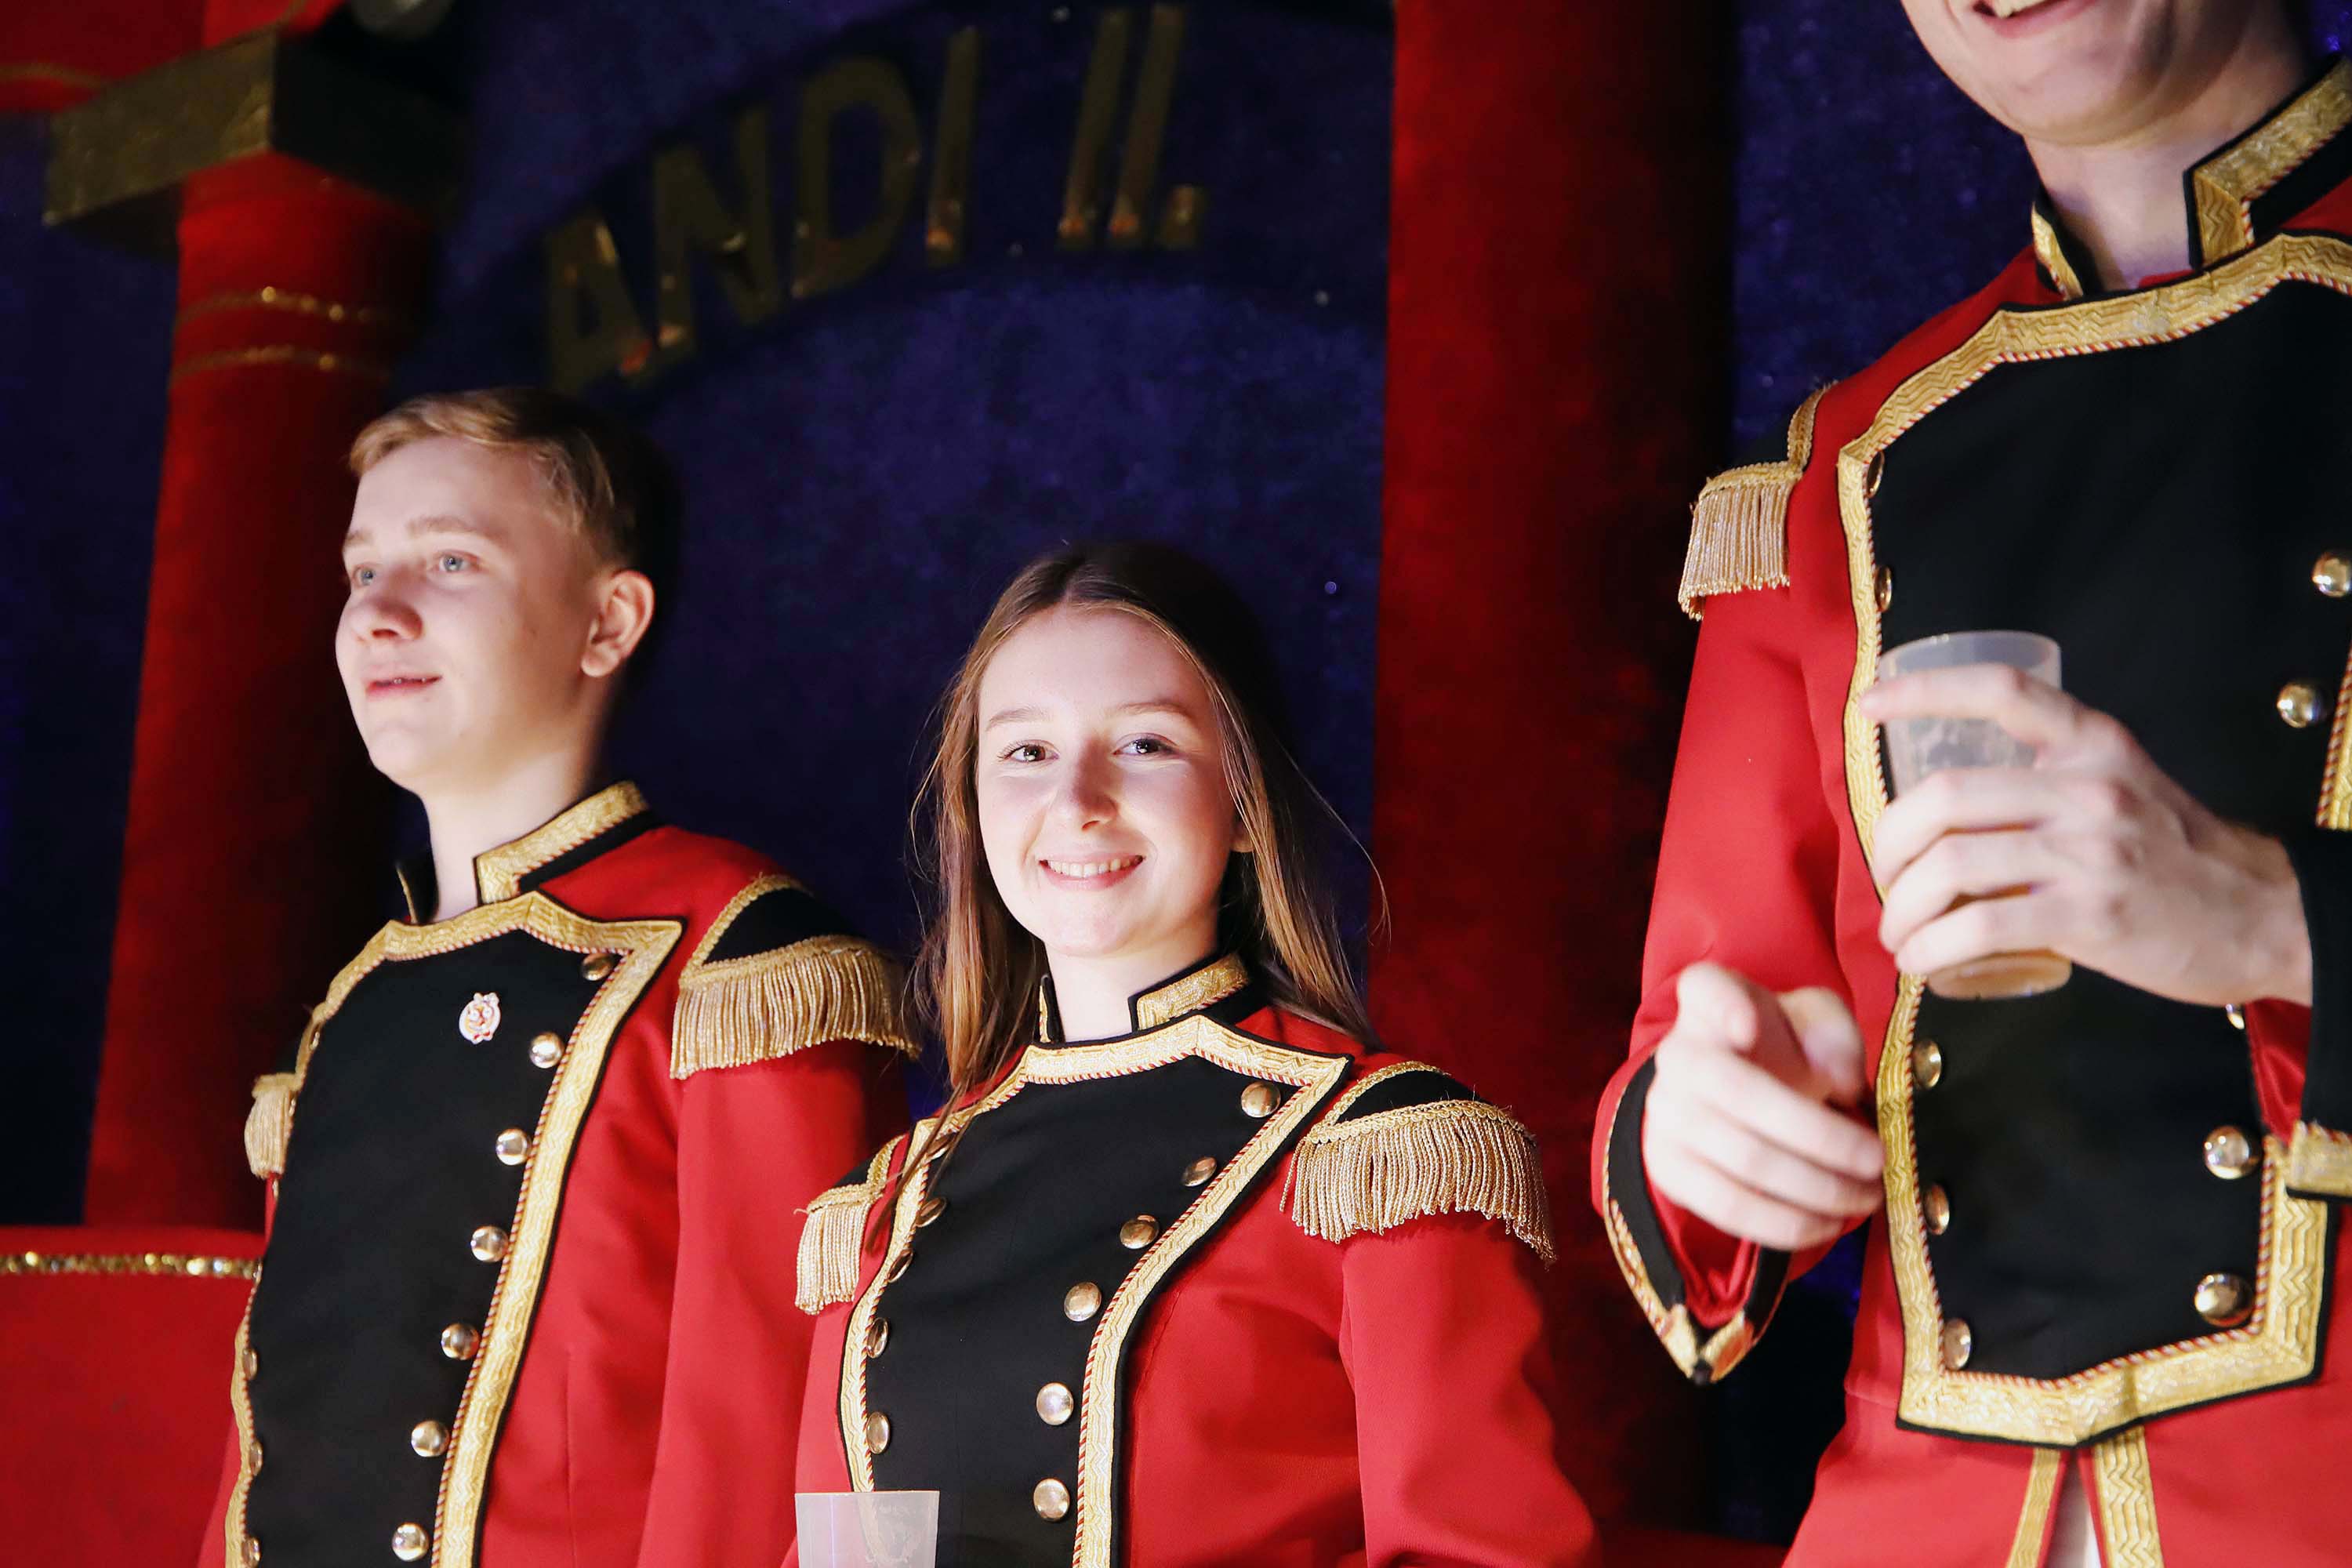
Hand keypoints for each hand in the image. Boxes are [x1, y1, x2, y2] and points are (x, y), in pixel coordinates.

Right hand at [1642, 962, 1884, 1251]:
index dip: (1723, 1008)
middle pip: (1739, 1093)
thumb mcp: (1817, 1021)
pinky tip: (1828, 1223)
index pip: (1703, 990)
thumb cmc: (1782, 1047)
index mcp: (1709, 1002)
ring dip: (1816, 1188)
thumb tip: (1837, 1078)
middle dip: (1819, 1135)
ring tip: (1867, 1197)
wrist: (1733, 1093)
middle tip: (1877, 1159)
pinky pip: (1727, 1207)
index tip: (1750, 1027)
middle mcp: (1677, 1054)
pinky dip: (1785, 1223)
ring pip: (1743, 1159)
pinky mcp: (1668, 1168)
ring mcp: (1665, 1114)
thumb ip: (1833, 1032)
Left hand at [1862, 664, 2311, 1006]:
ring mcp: (2089, 852)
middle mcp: (2088, 788)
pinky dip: (1932, 948)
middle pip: (1945, 796)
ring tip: (1899, 933)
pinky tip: (1921, 963)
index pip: (2002, 690)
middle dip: (1889, 843)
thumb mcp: (2124, 789)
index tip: (1869, 706)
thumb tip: (1950, 811)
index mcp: (2094, 745)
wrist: (2265, 918)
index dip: (1926, 689)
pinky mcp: (2089, 917)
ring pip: (1951, 865)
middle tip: (1885, 878)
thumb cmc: (2177, 860)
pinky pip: (1980, 926)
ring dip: (1903, 907)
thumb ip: (2051, 783)